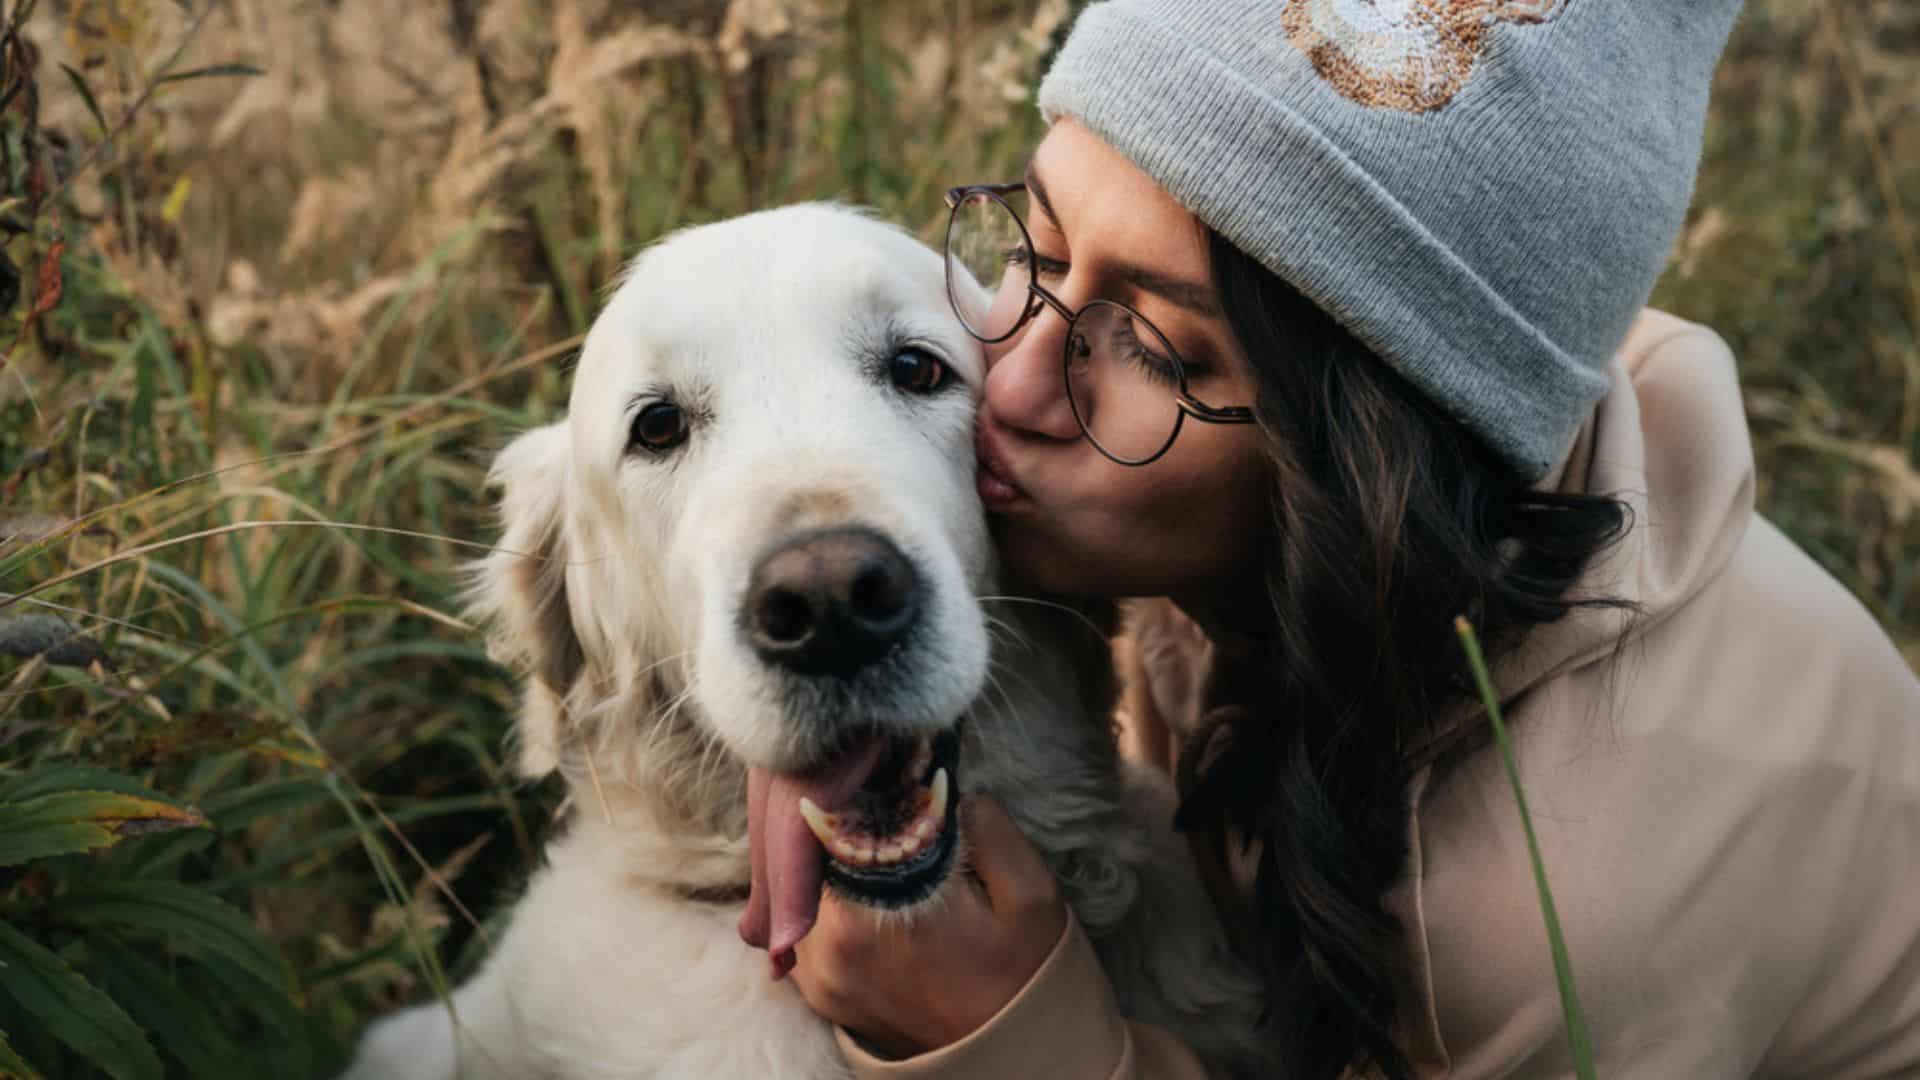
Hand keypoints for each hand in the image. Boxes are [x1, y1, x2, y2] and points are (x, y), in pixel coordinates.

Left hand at [788, 796, 1067, 1058]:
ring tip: (860, 840)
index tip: (873, 768)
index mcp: (880, 906)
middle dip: (833, 820)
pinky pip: (798, 929)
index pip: (834, 818)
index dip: (851, 786)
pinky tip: (850, 885)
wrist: (1012, 1059)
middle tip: (865, 794)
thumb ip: (987, 827)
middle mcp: (833, 942)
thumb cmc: (1024, 974)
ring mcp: (819, 974)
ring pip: (796, 890)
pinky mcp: (819, 995)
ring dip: (820, 861)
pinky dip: (816, 902)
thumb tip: (937, 787)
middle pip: (805, 853)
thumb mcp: (1031, 893)